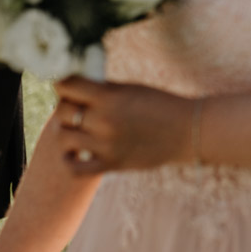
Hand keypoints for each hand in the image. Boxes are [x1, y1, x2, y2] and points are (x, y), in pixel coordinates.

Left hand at [53, 77, 192, 175]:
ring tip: (78, 127)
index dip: (62, 82)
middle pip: (62, 112)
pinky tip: (75, 152)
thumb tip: (74, 87)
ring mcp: (106, 145)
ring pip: (64, 138)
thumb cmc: (161, 105)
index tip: (66, 84)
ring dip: (67, 131)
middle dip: (65, 106)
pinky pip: (74, 169)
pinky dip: (69, 160)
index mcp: (110, 97)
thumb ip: (103, 89)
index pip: (66, 86)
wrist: (188, 130)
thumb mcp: (133, 89)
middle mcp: (104, 121)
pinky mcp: (111, 165)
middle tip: (76, 105)